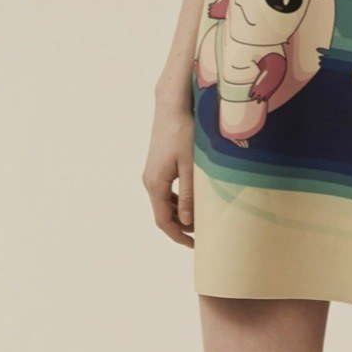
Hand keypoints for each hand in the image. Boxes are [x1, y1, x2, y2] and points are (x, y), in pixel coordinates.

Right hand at [144, 94, 194, 245]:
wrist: (172, 106)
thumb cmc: (183, 132)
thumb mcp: (190, 165)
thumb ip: (189, 194)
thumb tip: (186, 221)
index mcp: (155, 183)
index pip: (163, 220)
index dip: (178, 236)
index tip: (194, 245)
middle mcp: (149, 180)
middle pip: (162, 213)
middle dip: (180, 227)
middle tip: (202, 236)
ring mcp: (152, 172)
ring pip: (164, 202)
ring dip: (179, 214)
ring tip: (200, 220)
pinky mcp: (158, 165)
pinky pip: (165, 191)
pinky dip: (177, 201)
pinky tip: (193, 200)